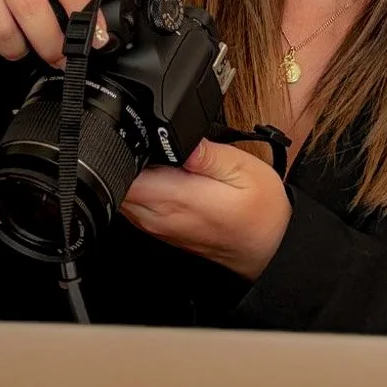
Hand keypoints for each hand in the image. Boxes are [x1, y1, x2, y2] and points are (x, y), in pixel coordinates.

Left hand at [120, 139, 290, 282]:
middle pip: (116, 182)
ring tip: (168, 163)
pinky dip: (141, 189)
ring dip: (133, 175)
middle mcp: (159, 216)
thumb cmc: (261, 213)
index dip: (121, 150)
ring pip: (121, 195)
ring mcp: (157, 226)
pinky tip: (169, 179)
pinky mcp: (161, 230)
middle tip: (158, 146)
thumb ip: (206, 153)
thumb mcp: (243, 169)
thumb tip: (179, 137)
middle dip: (126, 159)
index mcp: (174, 198)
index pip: (121, 175)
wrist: (270, 249)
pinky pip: (134, 205)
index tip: (140, 137)